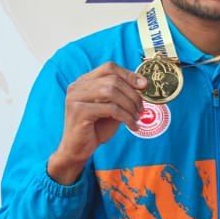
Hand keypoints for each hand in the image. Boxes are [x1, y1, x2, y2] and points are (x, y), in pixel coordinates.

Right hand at [49, 63, 148, 183]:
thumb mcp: (112, 108)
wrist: (78, 150)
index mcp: (84, 81)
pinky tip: (133, 126)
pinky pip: (110, 109)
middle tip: (141, 109)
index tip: (144, 86)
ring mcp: (75, 98)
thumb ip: (122, 95)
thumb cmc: (96, 129)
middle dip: (132, 94)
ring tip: (137, 117)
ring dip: (130, 105)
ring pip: (112, 92)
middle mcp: (77, 86)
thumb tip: (142, 84)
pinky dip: (126, 117)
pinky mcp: (79, 111)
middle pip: (113, 80)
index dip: (129, 74)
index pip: (109, 67)